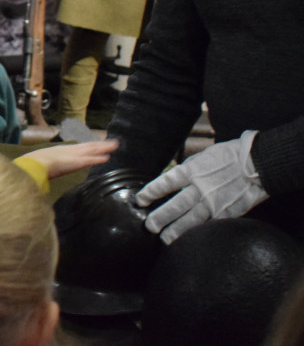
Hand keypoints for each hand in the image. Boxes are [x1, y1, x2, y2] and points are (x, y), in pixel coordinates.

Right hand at [23, 140, 117, 178]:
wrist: (33, 164)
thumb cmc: (34, 163)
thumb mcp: (42, 161)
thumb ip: (48, 163)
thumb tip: (46, 168)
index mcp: (62, 150)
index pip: (80, 147)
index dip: (90, 146)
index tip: (98, 144)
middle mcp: (70, 150)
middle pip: (89, 146)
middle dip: (101, 144)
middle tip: (113, 141)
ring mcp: (74, 155)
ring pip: (92, 150)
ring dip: (104, 147)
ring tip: (115, 145)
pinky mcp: (76, 162)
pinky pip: (90, 160)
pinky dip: (99, 158)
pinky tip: (107, 157)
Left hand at [136, 131, 268, 244]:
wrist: (256, 163)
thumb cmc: (227, 157)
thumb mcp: (201, 157)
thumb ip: (186, 171)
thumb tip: (171, 182)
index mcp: (191, 171)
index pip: (164, 184)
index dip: (150, 193)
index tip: (140, 201)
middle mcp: (199, 188)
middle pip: (174, 207)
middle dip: (158, 219)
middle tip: (149, 227)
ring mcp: (213, 202)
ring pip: (189, 221)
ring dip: (174, 232)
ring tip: (164, 239)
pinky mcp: (225, 213)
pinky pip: (207, 225)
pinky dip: (196, 233)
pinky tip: (188, 239)